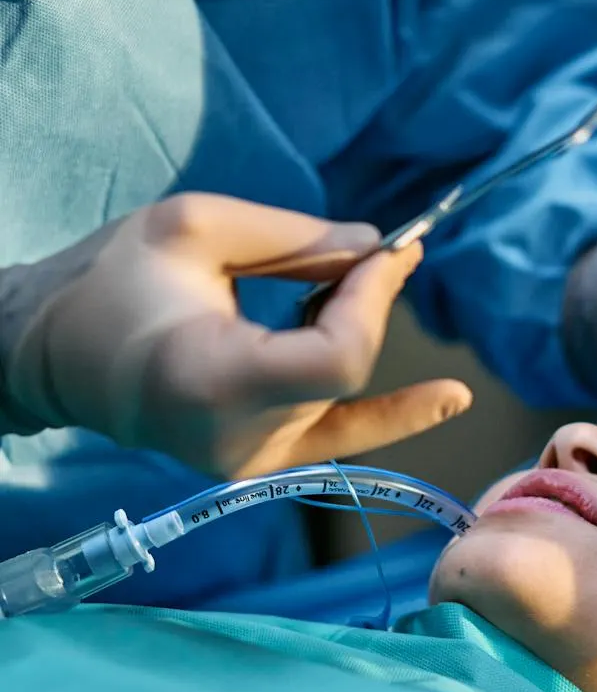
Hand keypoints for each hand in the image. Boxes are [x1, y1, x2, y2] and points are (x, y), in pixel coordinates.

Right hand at [0, 194, 471, 478]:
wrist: (52, 351)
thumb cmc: (111, 280)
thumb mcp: (196, 227)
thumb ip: (297, 240)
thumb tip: (380, 248)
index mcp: (213, 381)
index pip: (338, 360)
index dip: (373, 302)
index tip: (387, 252)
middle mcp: (238, 439)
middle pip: (346, 372)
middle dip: (371, 304)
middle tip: (383, 249)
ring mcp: (249, 462)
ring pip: (345, 394)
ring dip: (361, 333)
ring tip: (346, 281)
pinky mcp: (256, 464)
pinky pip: (337, 433)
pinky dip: (389, 408)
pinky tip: (448, 398)